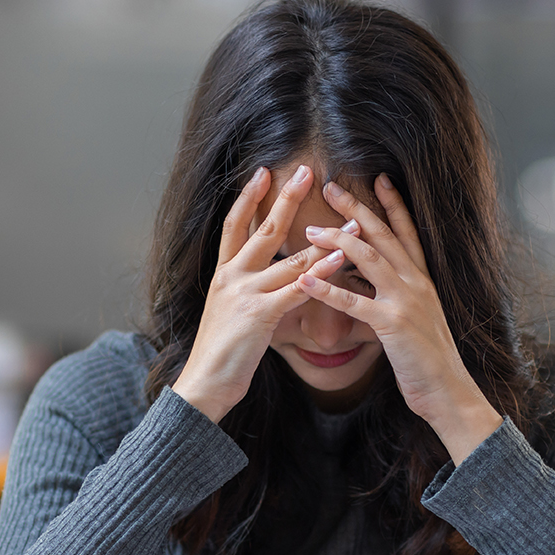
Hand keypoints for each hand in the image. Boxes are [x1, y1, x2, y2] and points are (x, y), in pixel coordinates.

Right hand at [173, 164, 351, 421]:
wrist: (204, 383)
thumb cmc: (221, 354)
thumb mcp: (230, 313)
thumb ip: (247, 292)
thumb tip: (269, 281)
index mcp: (223, 274)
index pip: (233, 225)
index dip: (248, 198)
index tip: (262, 172)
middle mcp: (231, 277)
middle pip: (261, 229)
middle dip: (284, 198)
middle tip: (305, 170)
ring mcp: (244, 294)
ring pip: (288, 258)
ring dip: (324, 239)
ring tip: (350, 222)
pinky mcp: (259, 315)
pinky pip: (296, 289)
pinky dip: (319, 274)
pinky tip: (338, 262)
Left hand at [298, 175, 501, 463]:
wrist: (449, 391)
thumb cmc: (428, 359)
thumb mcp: (414, 318)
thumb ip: (394, 295)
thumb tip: (369, 280)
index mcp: (422, 280)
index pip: (407, 232)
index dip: (392, 204)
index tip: (377, 178)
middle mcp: (416, 283)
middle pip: (383, 235)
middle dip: (357, 208)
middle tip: (331, 186)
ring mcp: (406, 301)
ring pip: (369, 259)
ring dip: (337, 241)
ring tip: (309, 228)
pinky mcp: (393, 325)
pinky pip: (355, 303)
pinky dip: (329, 290)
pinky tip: (306, 281)